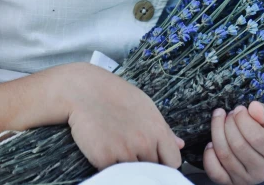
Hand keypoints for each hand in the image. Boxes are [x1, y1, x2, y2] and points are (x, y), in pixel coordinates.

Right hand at [66, 63, 184, 170]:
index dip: (164, 162)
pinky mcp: (104, 159)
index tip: (156, 159)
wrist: (84, 90)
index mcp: (157, 129)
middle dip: (145, 164)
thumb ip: (164, 129)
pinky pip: (112, 173)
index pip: (173, 162)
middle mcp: (144, 143)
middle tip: (131, 150)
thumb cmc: (115, 96)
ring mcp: (124, 152)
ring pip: (134, 174)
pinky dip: (109, 167)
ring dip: (127, 166)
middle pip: (153, 170)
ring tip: (118, 148)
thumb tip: (180, 145)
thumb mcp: (144, 106)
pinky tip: (105, 151)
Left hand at [202, 101, 263, 183]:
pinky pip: (214, 171)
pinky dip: (209, 155)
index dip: (243, 119)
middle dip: (229, 123)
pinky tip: (211, 143)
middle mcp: (261, 170)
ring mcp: (244, 179)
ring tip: (220, 119)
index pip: (256, 137)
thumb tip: (253, 107)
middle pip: (238, 145)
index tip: (239, 109)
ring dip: (217, 131)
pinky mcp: (229, 182)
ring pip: (224, 154)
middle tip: (229, 114)